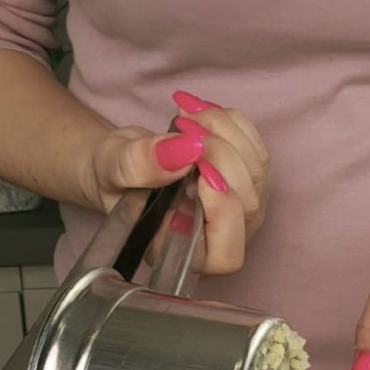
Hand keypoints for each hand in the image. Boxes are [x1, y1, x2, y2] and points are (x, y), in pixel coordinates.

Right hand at [81, 91, 269, 273]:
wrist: (127, 166)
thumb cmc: (118, 180)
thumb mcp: (112, 170)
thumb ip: (138, 166)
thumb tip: (185, 150)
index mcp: (184, 253)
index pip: (225, 254)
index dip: (223, 214)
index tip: (199, 173)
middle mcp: (219, 238)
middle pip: (248, 206)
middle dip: (221, 157)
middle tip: (185, 128)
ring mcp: (238, 211)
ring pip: (257, 174)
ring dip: (226, 133)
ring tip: (186, 115)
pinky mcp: (247, 182)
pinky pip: (258, 151)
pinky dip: (233, 124)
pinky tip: (201, 114)